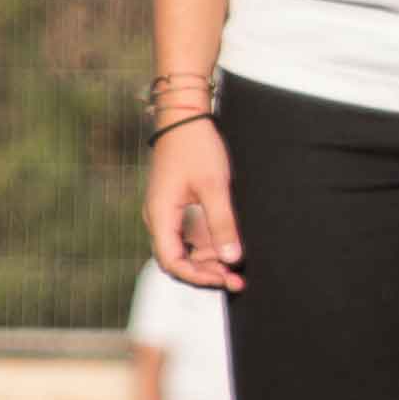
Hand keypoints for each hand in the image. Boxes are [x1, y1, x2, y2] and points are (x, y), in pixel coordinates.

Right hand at [145, 119, 241, 290]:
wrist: (185, 119)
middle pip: (178, 260)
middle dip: (206, 273)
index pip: (171, 261)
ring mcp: (169, 214)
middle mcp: (159, 219)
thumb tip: (230, 258)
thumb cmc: (195, 147)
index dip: (196, 277)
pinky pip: (192, 236)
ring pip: (187, 250)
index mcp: (159, 216)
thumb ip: (222, 223)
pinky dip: (210, 246)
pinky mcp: (180, 208)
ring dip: (210, 262)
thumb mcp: (214, 186)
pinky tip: (231, 250)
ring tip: (239, 271)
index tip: (224, 280)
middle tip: (237, 280)